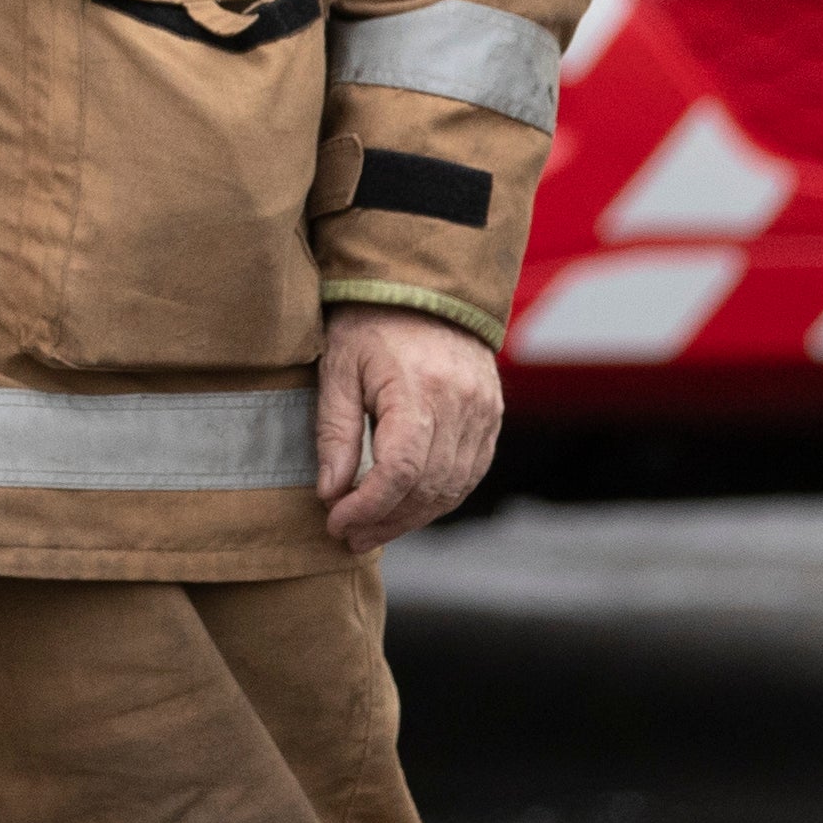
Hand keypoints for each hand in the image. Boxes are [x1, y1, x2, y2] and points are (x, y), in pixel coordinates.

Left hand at [314, 307, 501, 556]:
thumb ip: (336, 432)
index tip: (336, 523)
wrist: (425, 286)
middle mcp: (461, 404)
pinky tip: (406, 507)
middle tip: (348, 536)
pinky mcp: (491, 417)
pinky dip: (438, 498)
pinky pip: (470, 473)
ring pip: (453, 488)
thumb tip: (331, 493)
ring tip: (371, 530)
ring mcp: (483, 412)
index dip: (368, 507)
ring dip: (412, 517)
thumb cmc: (371, 322)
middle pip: (429, 488)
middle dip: (386, 521)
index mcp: (419, 389)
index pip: (400, 471)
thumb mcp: (338, 367)